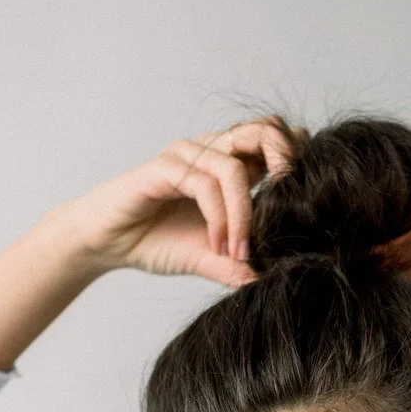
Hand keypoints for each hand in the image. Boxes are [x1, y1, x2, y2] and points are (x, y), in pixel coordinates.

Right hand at [63, 117, 305, 286]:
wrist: (107, 245)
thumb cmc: (155, 242)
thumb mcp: (209, 259)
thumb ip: (238, 265)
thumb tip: (271, 281)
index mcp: (228, 164)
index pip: (273, 141)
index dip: (294, 161)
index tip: (303, 203)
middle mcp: (210, 151)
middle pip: (263, 130)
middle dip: (284, 163)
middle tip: (290, 207)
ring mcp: (186, 155)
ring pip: (234, 167)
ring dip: (244, 215)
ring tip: (238, 252)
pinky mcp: (164, 167)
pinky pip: (204, 183)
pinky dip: (219, 217)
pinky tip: (218, 245)